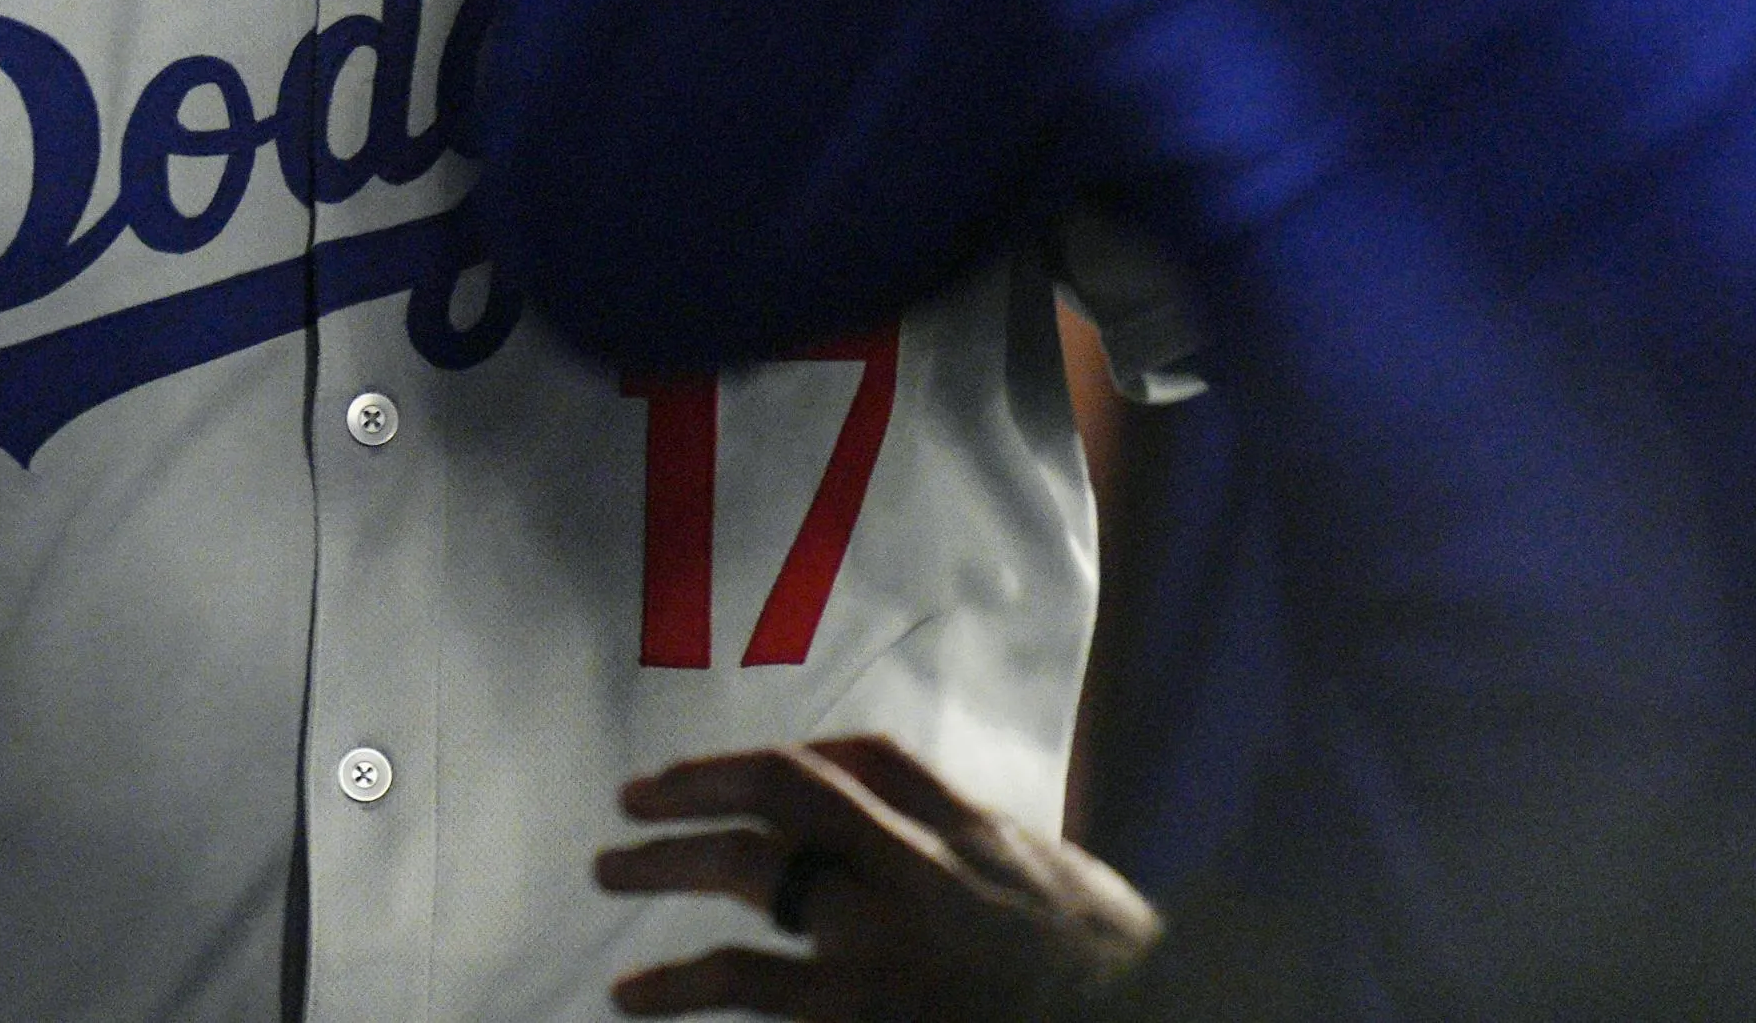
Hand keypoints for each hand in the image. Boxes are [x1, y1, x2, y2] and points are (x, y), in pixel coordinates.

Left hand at [599, 733, 1160, 1019]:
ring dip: (671, 868)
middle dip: (704, 789)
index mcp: (973, 834)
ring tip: (608, 872)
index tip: (726, 771)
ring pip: (762, 878)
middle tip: (630, 799)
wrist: (1148, 1017)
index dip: (784, 759)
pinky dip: (684, 986)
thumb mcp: (1045, 880)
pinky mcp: (866, 1013)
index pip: (864, 761)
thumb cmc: (1095, 966)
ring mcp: (893, 944)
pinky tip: (633, 993)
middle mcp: (926, 870)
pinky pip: (755, 988)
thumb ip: (968, 846)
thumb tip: (896, 820)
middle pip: (793, 797)